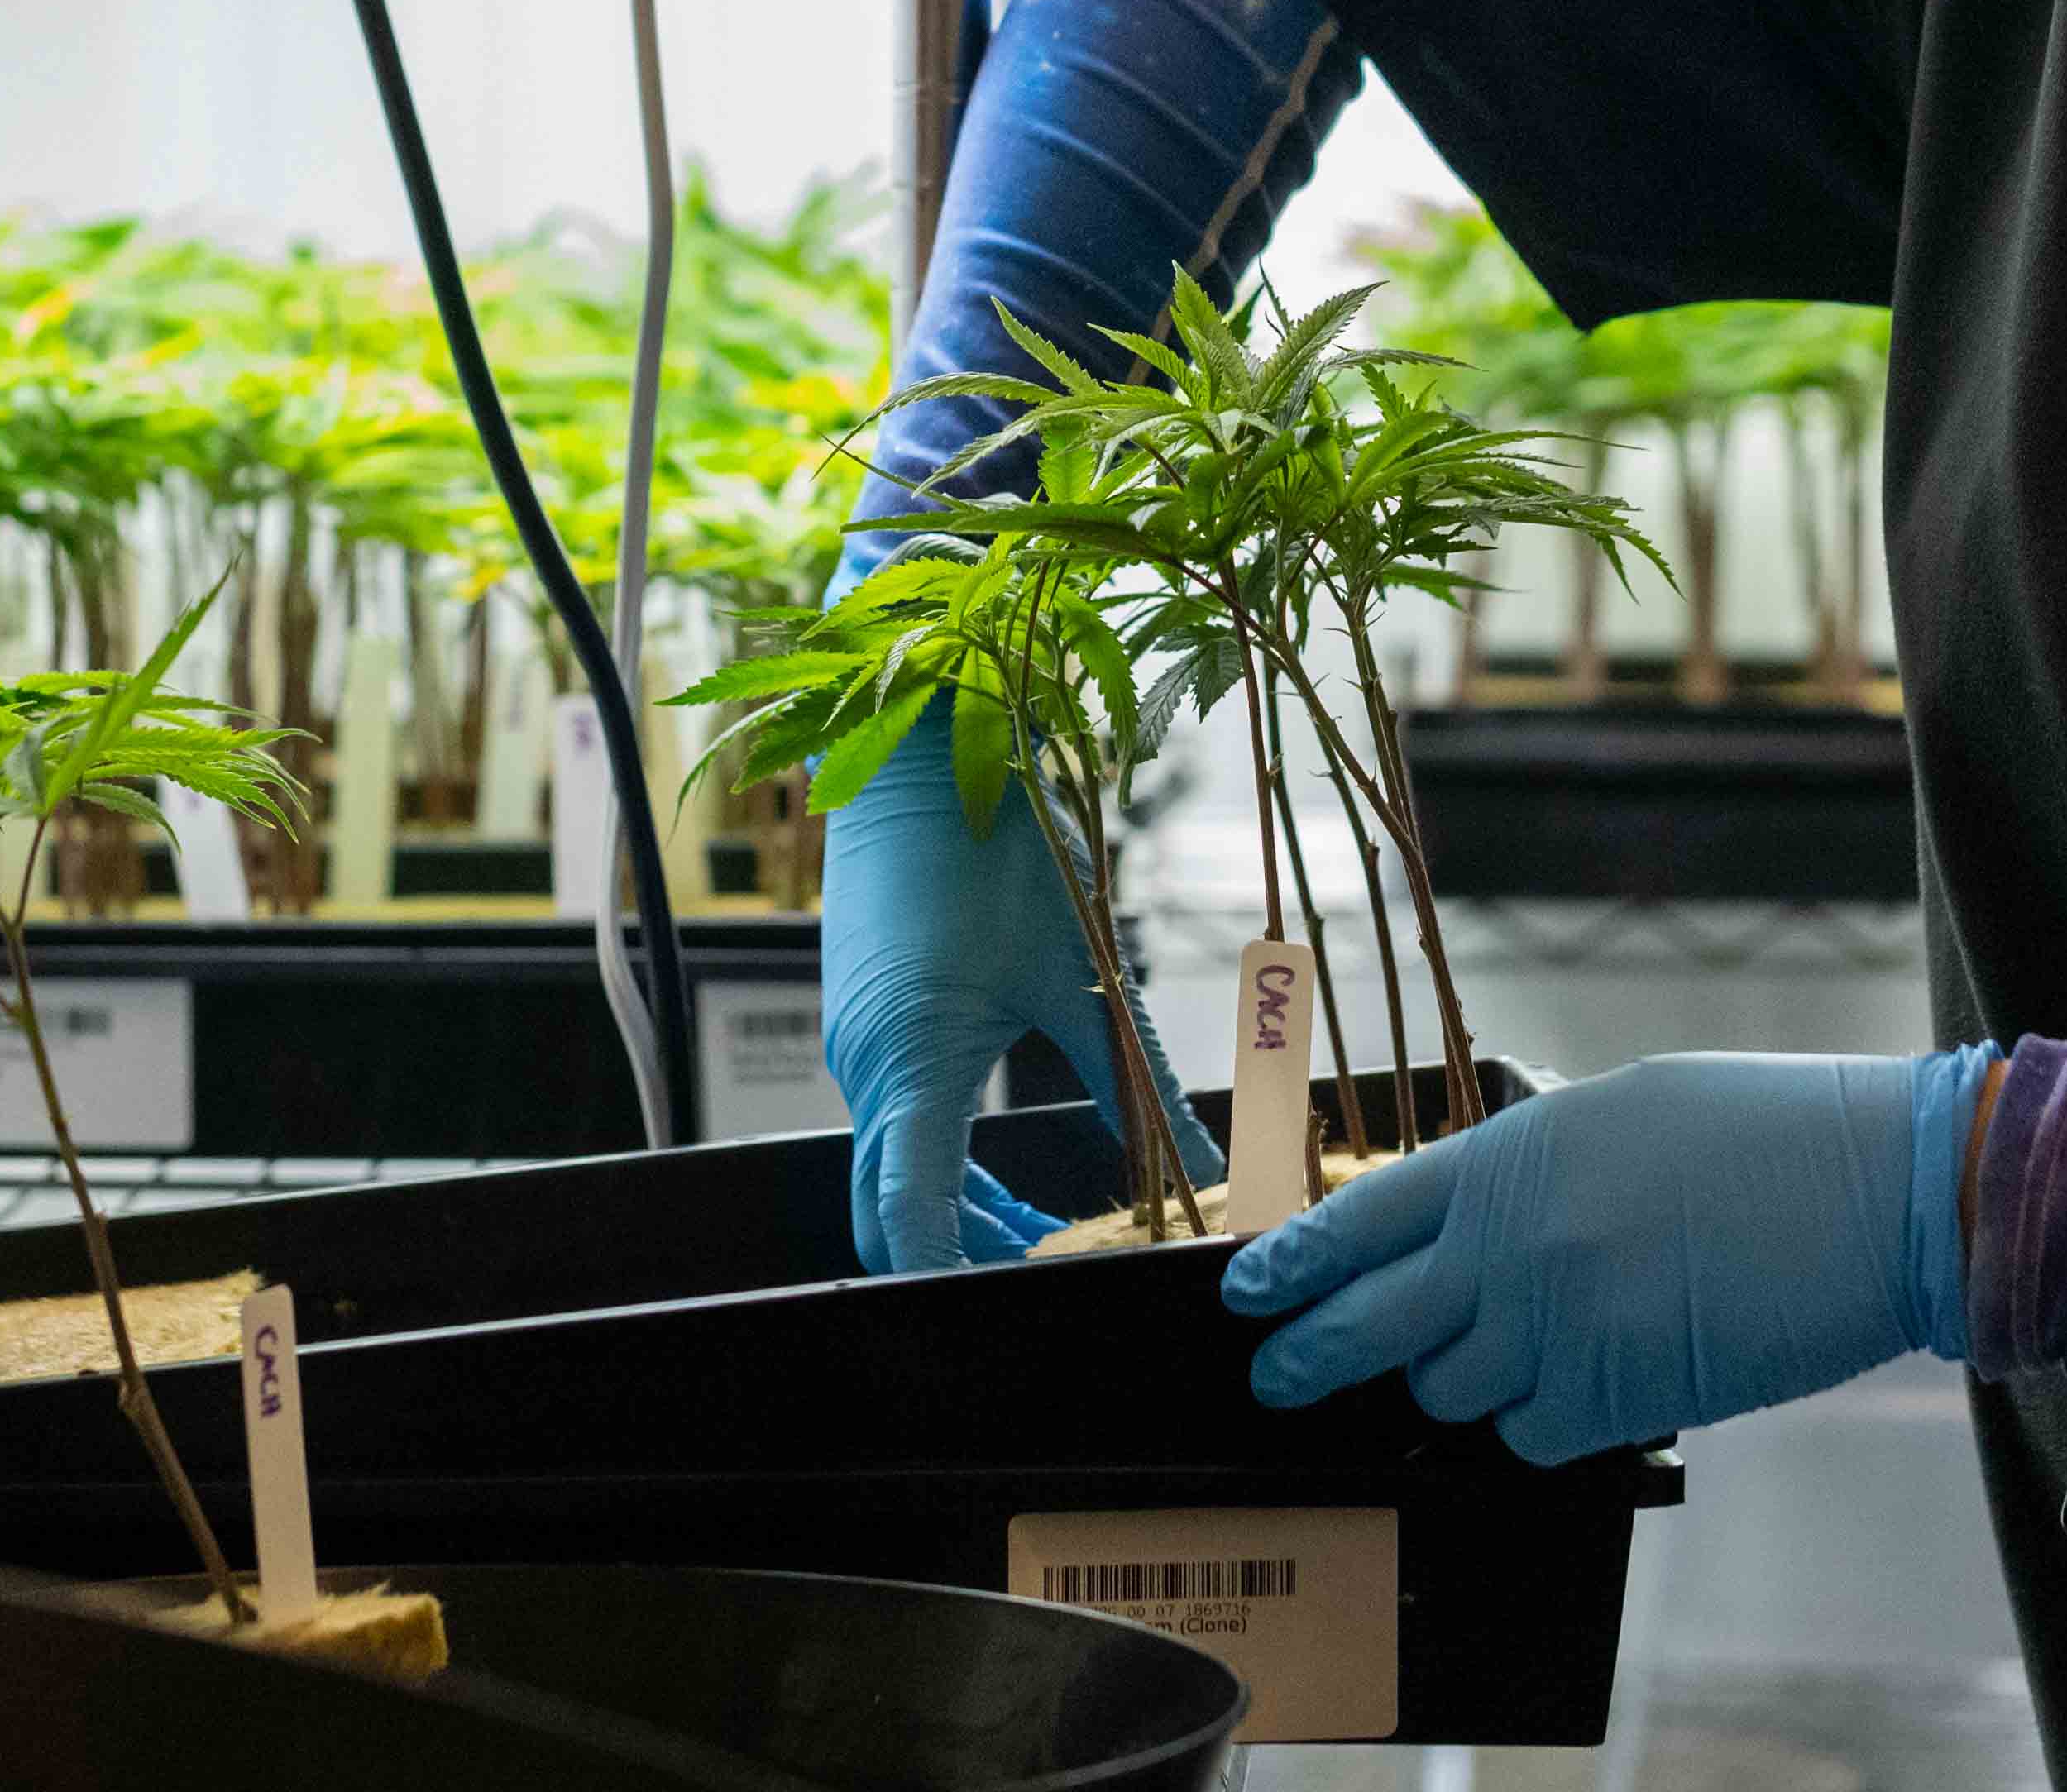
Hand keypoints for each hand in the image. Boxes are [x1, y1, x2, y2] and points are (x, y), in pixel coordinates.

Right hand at [822, 698, 1199, 1271]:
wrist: (914, 743)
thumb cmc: (997, 845)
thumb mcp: (1083, 968)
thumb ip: (1139, 1079)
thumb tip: (1213, 1167)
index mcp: (915, 1062)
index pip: (910, 1217)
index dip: (949, 1281)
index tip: (999, 1323)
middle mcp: (867, 1067)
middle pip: (887, 1213)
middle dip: (960, 1259)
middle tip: (1043, 1281)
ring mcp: (852, 1045)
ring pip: (889, 1170)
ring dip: (954, 1214)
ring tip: (1039, 1234)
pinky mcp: (860, 1020)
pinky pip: (887, 1122)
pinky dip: (939, 1162)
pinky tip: (1002, 1167)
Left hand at [1224, 1051, 1983, 1461]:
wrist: (1875, 1188)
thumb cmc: (1762, 1132)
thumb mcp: (1620, 1113)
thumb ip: (1527, 1174)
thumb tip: (1469, 1234)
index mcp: (1509, 1158)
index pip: (1361, 1219)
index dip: (1294, 1262)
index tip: (1249, 1292)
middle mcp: (1514, 1246)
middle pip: (1369, 1325)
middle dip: (1308, 1357)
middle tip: (1277, 1375)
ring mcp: (1562, 1329)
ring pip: (1451, 1393)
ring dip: (1457, 1385)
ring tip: (1496, 1358)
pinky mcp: (1618, 1397)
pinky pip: (1531, 1436)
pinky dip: (1536, 1426)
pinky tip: (1573, 1390)